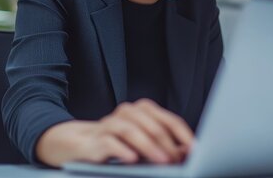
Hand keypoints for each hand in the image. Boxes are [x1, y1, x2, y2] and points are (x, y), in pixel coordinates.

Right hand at [36, 99, 193, 166]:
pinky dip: (122, 150)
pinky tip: (132, 160)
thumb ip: (163, 146)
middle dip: (167, 144)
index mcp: (142, 111)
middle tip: (177, 160)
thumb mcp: (142, 145)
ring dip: (149, 147)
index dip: (183, 134)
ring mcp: (109, 124)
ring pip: (132, 131)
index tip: (196, 148)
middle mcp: (127, 113)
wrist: (76, 144)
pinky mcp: (94, 140)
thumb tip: (186, 152)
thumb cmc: (116, 144)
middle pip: (152, 125)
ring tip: (163, 161)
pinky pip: (110, 142)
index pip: (168, 119)